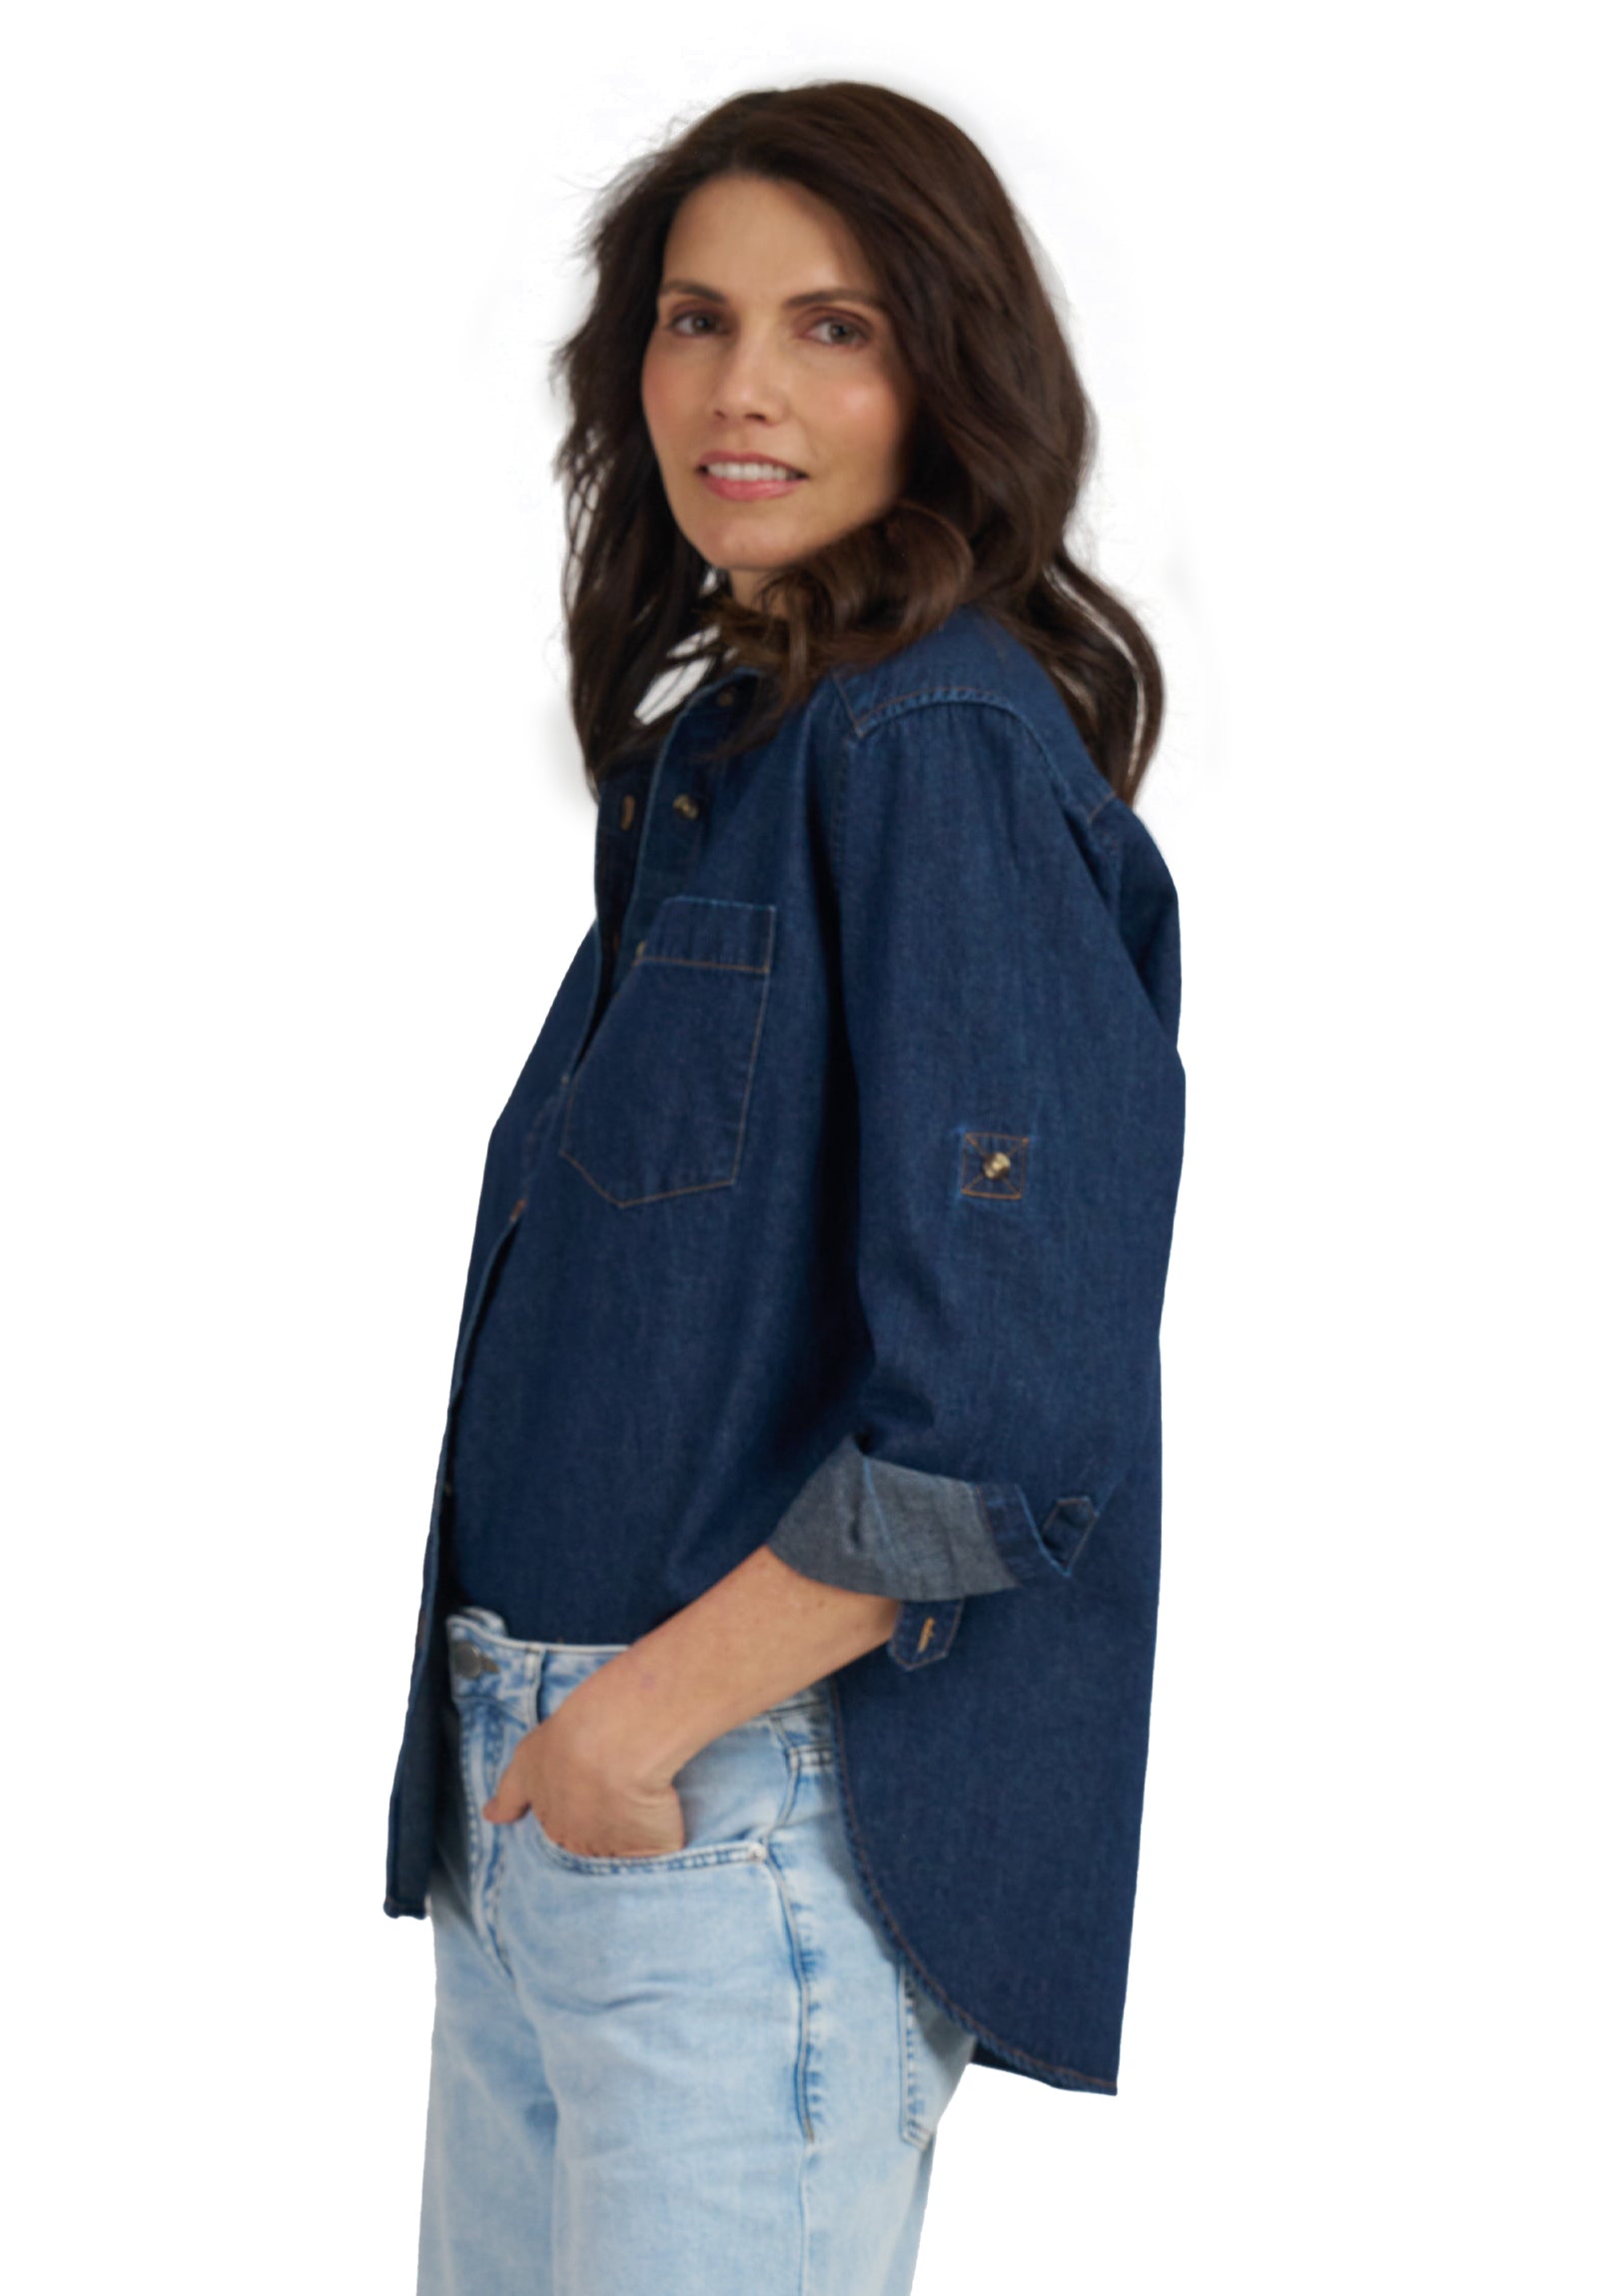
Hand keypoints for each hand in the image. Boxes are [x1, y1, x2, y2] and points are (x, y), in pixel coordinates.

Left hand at [481, 1702, 686, 1858]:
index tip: (590, 1797)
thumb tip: (490, 1816)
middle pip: (596, 1845)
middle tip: (618, 1796)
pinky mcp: (657, 1848)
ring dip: (636, 1837)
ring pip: (629, 1852)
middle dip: (605, 1829)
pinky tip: (670, 1823)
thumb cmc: (566, 1744)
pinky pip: (664, 1852)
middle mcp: (584, 1844)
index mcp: (554, 1824)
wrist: (612, 1743)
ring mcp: (621, 1850)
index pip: (566, 1830)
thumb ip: (510, 1794)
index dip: (580, 1811)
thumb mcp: (526, 1761)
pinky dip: (668, 1840)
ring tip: (647, 1805)